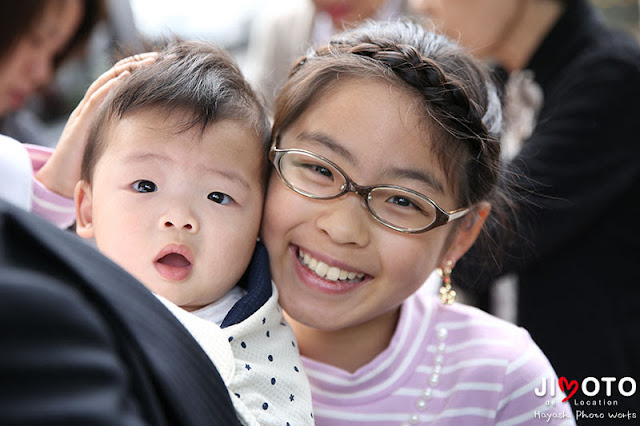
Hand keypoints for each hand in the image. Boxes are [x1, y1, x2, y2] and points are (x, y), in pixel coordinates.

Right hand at [35, 53, 157, 197]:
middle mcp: (92, 106)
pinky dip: (109, 87)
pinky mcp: (79, 123)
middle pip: (115, 75)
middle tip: (162, 56)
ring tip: (149, 61)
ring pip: (106, 82)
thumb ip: (132, 138)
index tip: (164, 65)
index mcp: (101, 109)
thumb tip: (161, 141)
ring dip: (128, 69)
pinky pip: (94, 100)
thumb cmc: (89, 165)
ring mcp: (84, 112)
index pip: (122, 82)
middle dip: (138, 63)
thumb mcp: (115, 147)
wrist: (60, 180)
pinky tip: (124, 77)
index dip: (141, 71)